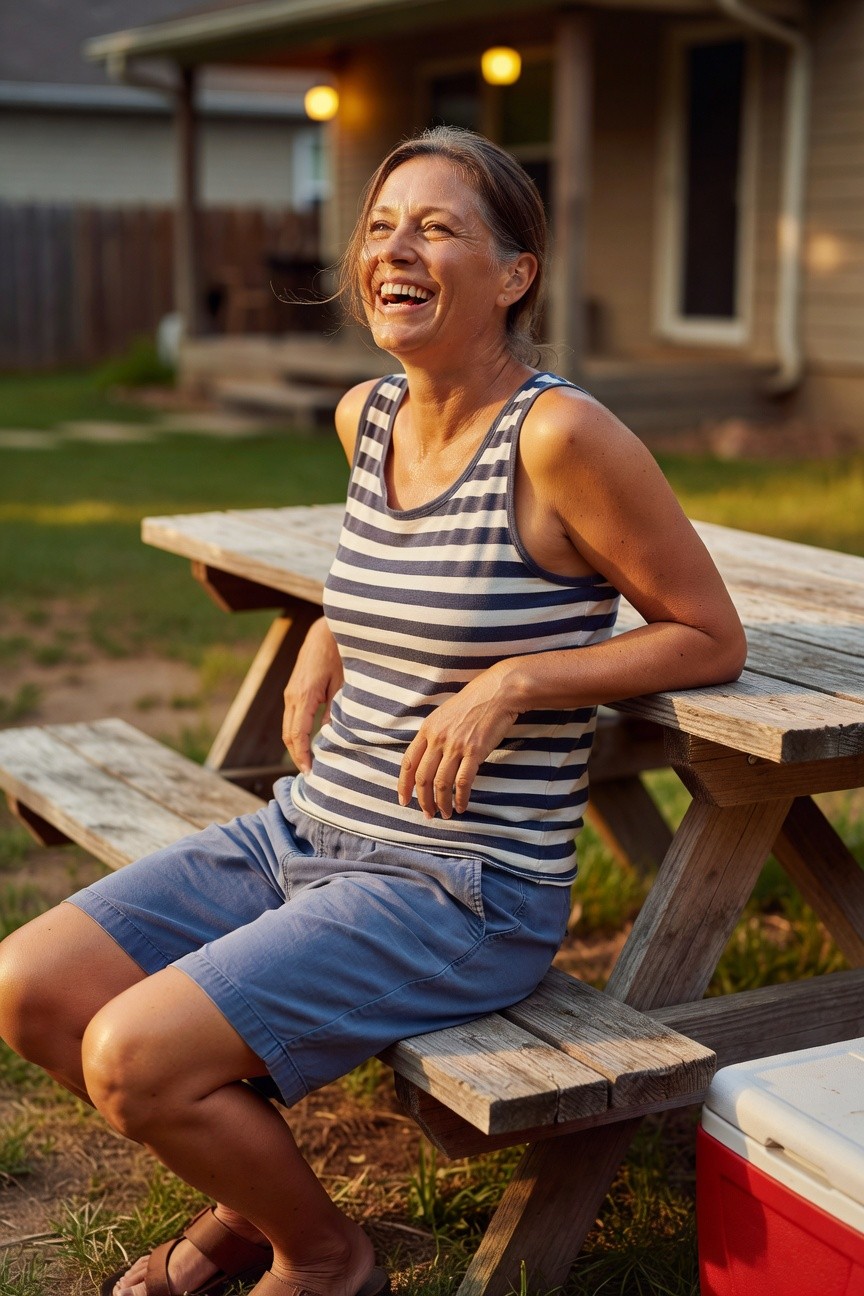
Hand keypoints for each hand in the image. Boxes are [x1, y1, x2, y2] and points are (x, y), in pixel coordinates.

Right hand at [282, 618, 343, 773]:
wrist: (324, 632)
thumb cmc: (338, 655)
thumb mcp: (342, 684)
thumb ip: (335, 711)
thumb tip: (330, 736)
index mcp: (304, 696)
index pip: (298, 734)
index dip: (302, 756)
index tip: (309, 772)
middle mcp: (292, 696)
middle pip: (288, 735)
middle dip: (297, 756)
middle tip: (309, 775)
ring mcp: (290, 694)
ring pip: (287, 728)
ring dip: (295, 747)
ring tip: (308, 764)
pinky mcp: (293, 691)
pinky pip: (291, 718)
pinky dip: (296, 734)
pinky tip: (307, 744)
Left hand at [398, 666, 520, 819]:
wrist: (498, 692)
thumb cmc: (473, 702)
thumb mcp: (444, 714)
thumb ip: (434, 735)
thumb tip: (428, 758)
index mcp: (427, 730)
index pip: (408, 763)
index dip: (404, 785)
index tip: (404, 800)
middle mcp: (438, 739)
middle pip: (423, 778)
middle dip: (423, 800)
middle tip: (428, 814)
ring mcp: (456, 746)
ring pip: (441, 784)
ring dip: (441, 803)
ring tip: (445, 814)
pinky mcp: (475, 752)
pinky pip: (462, 782)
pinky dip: (460, 798)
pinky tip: (461, 806)